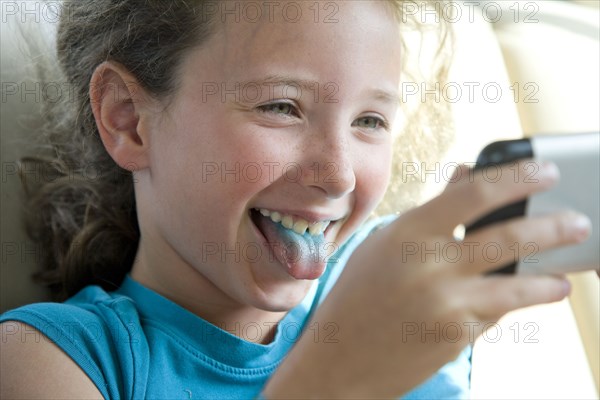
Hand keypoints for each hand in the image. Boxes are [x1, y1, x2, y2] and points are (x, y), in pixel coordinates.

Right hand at [264, 161, 588, 397]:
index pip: (474, 193)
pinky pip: (497, 312)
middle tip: (578, 222)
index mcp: (408, 232)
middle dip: (554, 227)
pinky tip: (531, 297)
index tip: (545, 172)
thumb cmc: (357, 294)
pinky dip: (515, 302)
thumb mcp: (386, 243)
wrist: (340, 358)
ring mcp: (447, 303)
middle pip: (509, 236)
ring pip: (519, 283)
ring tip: (569, 272)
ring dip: (552, 275)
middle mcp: (431, 265)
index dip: (517, 178)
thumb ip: (431, 210)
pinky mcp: (458, 336)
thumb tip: (465, 174)